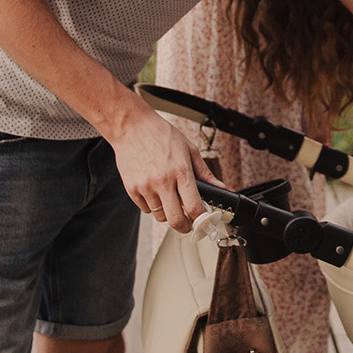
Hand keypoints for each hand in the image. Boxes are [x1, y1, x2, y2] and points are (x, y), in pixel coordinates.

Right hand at [111, 107, 222, 232]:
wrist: (131, 127)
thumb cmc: (160, 135)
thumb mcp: (189, 149)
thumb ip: (205, 173)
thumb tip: (220, 187)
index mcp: (180, 171)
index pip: (194, 207)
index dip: (201, 219)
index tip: (203, 221)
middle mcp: (162, 181)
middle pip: (176, 220)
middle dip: (185, 226)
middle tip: (188, 223)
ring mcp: (145, 186)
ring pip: (159, 216)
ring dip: (167, 213)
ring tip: (168, 197)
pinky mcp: (131, 189)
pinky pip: (145, 209)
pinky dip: (152, 205)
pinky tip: (154, 191)